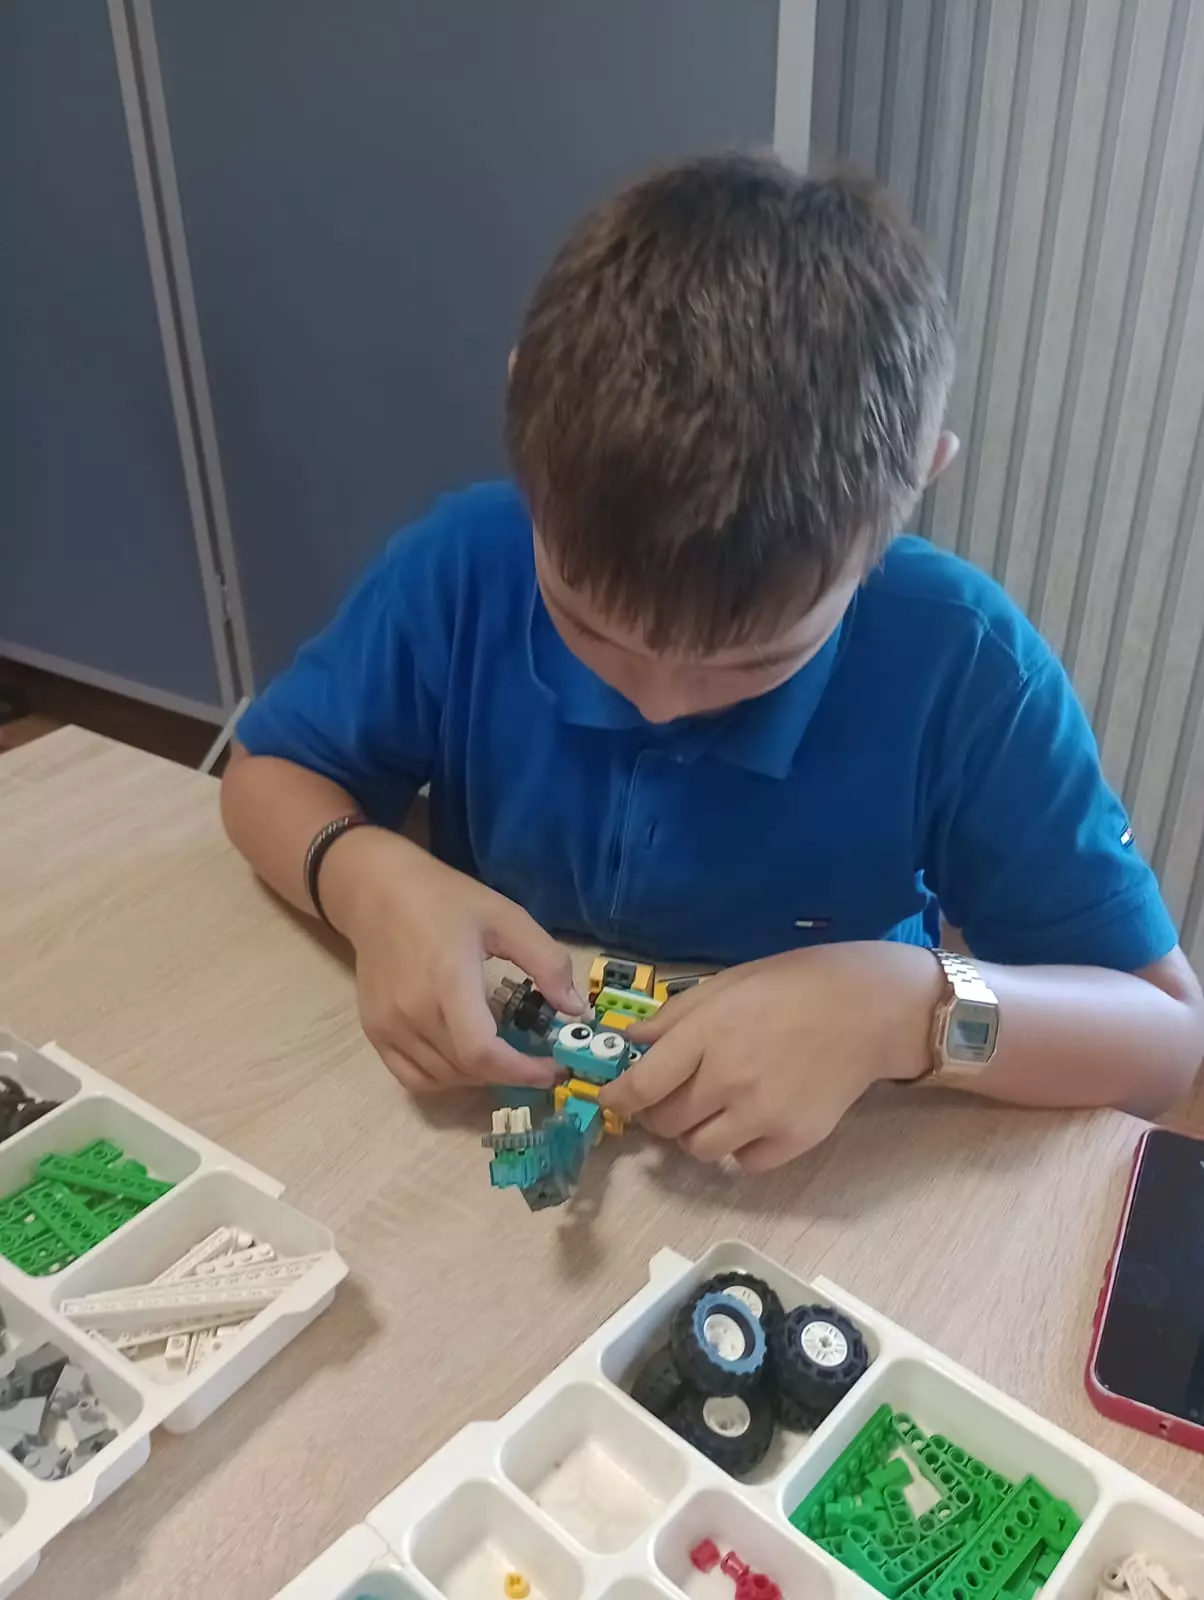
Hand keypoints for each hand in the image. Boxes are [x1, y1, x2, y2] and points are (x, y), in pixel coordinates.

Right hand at [320, 827, 583, 1092]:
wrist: (379, 892)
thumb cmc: (446, 900)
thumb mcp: (506, 918)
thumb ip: (546, 961)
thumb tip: (575, 1008)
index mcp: (447, 981)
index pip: (482, 1053)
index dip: (523, 1071)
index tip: (554, 1068)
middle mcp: (412, 1012)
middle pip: (468, 1069)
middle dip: (511, 1072)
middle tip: (536, 1057)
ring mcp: (388, 1026)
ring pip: (443, 1078)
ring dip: (481, 1076)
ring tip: (503, 1051)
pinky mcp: (374, 1031)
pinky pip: (413, 1077)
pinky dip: (446, 1079)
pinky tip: (465, 1058)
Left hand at [601, 942, 940, 1170]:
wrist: (869, 1008)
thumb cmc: (793, 986)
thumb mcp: (727, 984)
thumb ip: (675, 1017)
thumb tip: (630, 1041)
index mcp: (708, 1034)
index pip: (642, 1085)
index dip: (617, 1098)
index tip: (611, 1099)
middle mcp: (729, 1079)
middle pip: (665, 1122)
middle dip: (656, 1113)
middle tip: (669, 1097)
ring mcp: (763, 1115)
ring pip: (698, 1149)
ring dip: (693, 1133)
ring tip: (711, 1108)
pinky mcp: (793, 1140)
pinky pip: (743, 1163)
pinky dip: (737, 1148)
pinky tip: (749, 1120)